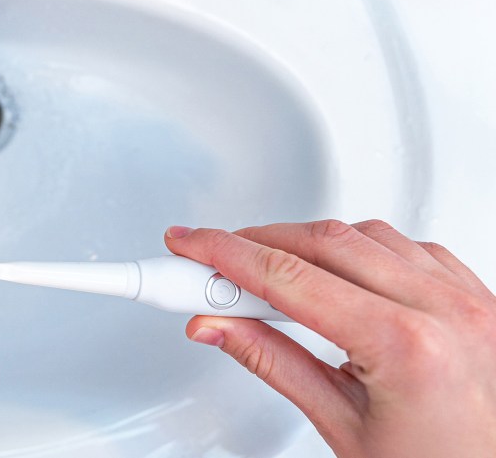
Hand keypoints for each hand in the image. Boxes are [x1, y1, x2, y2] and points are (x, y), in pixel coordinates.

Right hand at [165, 220, 495, 457]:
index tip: (190, 247)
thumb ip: (271, 362)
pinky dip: (364, 248)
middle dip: (256, 245)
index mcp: (405, 345)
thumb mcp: (339, 424)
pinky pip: (412, 245)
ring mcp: (468, 300)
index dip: (225, 255)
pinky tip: (340, 269)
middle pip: (323, 242)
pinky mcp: (480, 298)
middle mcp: (445, 310)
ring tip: (271, 274)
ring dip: (309, 244)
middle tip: (211, 266)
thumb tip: (216, 325)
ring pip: (367, 234)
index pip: (289, 277)